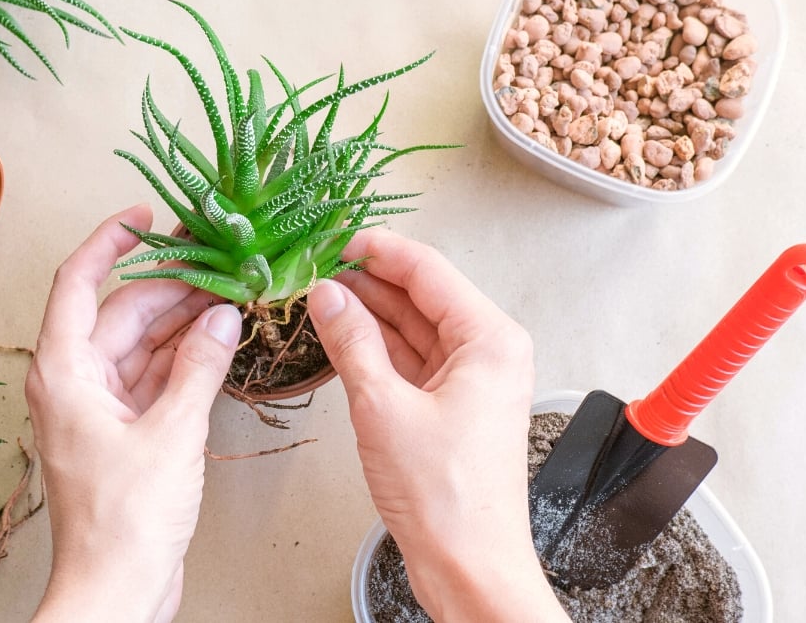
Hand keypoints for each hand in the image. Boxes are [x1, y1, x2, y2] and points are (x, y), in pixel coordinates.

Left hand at [26, 204, 241, 622]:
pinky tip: (218, 343)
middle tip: (219, 264)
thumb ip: (198, 367)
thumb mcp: (171, 433)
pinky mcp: (124, 433)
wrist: (116, 590)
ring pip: (141, 344)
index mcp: (64, 373)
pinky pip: (153, 378)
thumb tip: (221, 317)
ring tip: (229, 297)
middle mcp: (75, 383)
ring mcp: (100, 409)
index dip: (110, 242)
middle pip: (121, 312)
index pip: (79, 283)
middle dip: (170, 286)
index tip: (146, 217)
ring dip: (182, 323)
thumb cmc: (124, 522)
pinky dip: (184, 360)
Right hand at [307, 228, 567, 621]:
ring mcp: (469, 381)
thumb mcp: (382, 407)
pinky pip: (410, 360)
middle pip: (421, 295)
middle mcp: (486, 353)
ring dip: (367, 314)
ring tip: (319, 299)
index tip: (336, 240)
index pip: (428, 270)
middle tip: (316, 269)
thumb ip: (352, 341)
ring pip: (412, 328)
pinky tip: (340, 336)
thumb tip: (327, 295)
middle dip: (367, 281)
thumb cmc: (446, 498)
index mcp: (489, 340)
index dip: (378, 249)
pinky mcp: (450, 407)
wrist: (468, 565)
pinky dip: (375, 348)